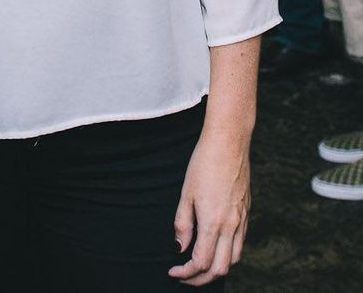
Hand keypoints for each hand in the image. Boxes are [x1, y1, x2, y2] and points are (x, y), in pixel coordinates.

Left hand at [169, 131, 249, 284]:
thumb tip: (180, 248)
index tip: (173, 272)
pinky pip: (240, 244)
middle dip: (200, 279)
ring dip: (216, 269)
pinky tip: (215, 247)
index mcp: (213, 222)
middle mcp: (231, 226)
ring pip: (234, 260)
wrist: (229, 143)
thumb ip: (183, 223)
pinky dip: (228, 254)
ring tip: (199, 266)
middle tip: (184, 276)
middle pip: (220, 269)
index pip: (200, 262)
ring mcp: (242, 220)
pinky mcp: (247, 214)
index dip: (185, 273)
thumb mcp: (186, 193)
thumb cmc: (204, 163)